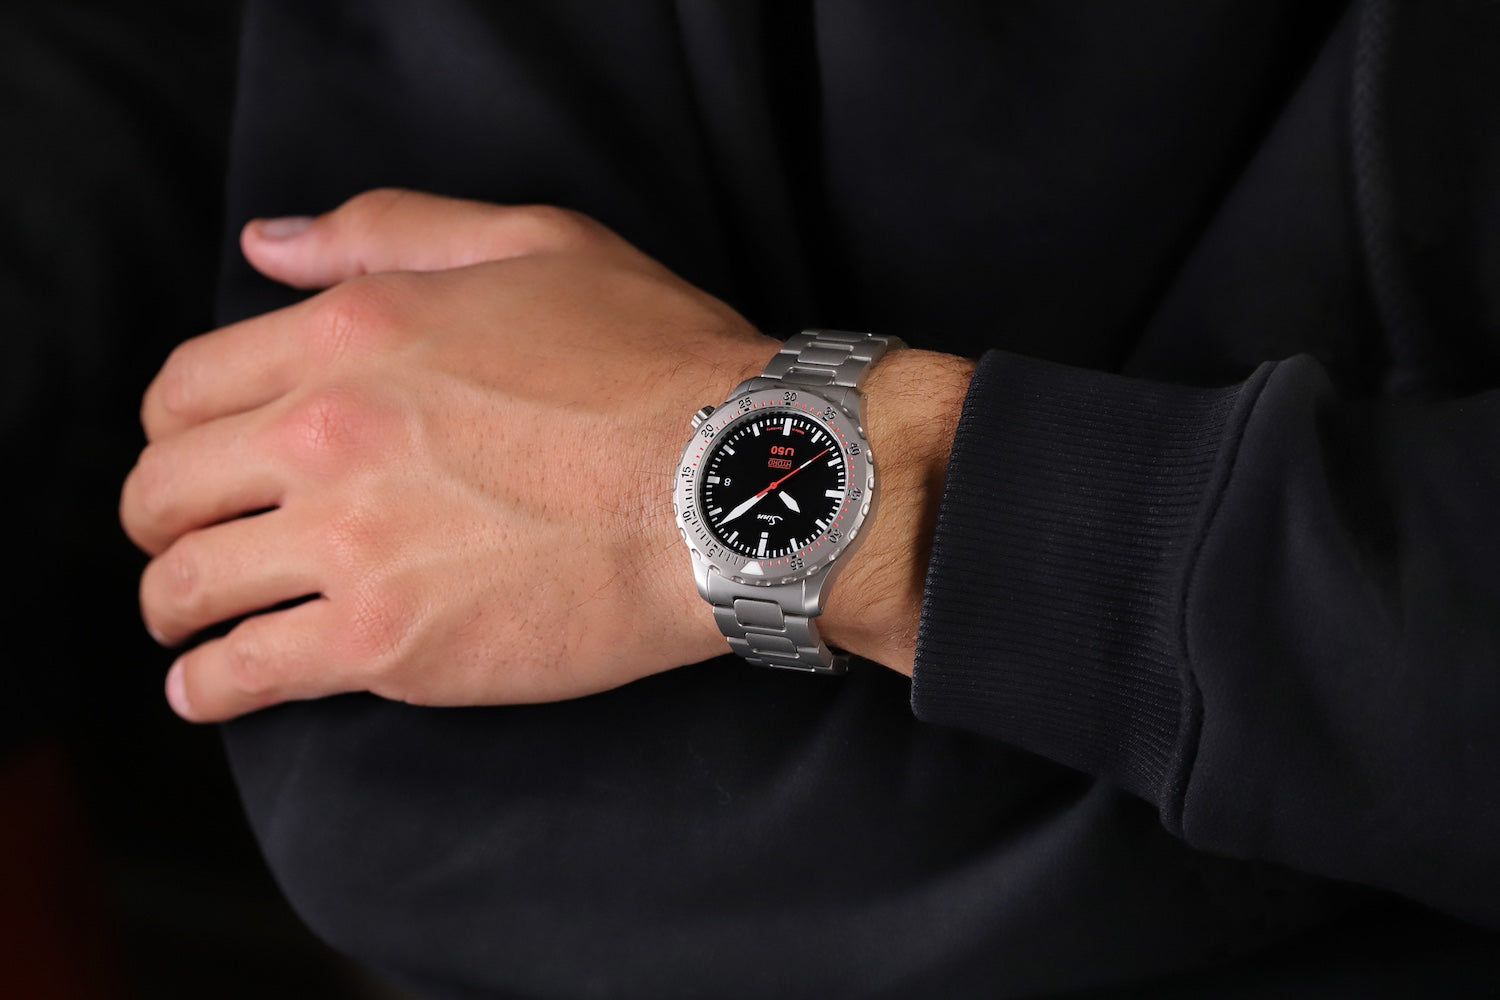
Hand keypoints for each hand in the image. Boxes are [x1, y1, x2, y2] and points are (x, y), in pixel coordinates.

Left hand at [121, 190, 776, 720]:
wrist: (735, 483)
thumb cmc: (659, 361)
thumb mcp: (537, 243)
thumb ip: (388, 232)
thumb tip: (266, 245)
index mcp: (353, 333)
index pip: (185, 389)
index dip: (175, 431)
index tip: (198, 459)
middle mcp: (327, 435)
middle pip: (163, 490)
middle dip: (161, 520)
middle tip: (190, 541)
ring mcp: (353, 545)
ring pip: (188, 588)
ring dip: (175, 607)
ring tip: (193, 625)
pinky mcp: (390, 646)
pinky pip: (244, 674)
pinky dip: (206, 688)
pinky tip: (210, 689)